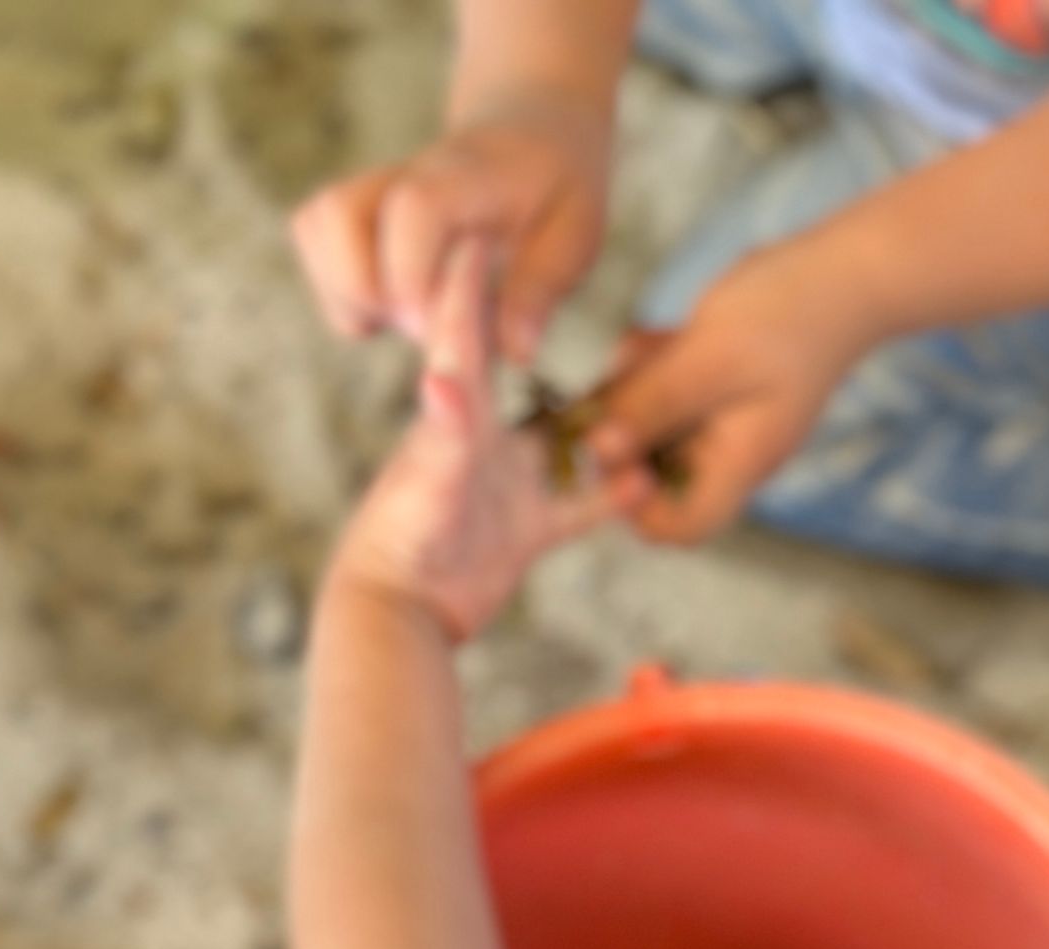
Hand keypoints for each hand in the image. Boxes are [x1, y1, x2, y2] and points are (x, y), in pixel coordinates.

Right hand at [291, 90, 611, 359]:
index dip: (409, 273)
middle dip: (368, 294)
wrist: (530, 133)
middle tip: (426, 327)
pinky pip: (313, 242)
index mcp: (466, 176)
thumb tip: (515, 352)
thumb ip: (541, 288)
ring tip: (407, 319)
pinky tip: (390, 310)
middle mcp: (404, 175)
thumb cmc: (556, 189)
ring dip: (347, 294)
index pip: (413, 209)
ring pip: (315, 229)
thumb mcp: (576, 234)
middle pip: (336, 216)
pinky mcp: (352, 211)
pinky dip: (339, 289)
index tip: (429, 328)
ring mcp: (372, 189)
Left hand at [329, 241, 644, 641]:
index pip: (466, 337)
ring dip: (606, 430)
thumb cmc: (403, 549)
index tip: (484, 230)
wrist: (399, 619)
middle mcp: (484, 445)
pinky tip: (645, 485)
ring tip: (649, 408)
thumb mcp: (428, 486)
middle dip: (560, 349)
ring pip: (567, 446)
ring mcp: (507, 487)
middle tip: (582, 302)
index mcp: (455, 419)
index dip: (473, 285)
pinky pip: (576, 506)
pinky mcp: (524, 532)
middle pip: (533, 386)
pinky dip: (609, 496)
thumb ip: (446, 435)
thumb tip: (445, 378)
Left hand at [591, 241, 877, 542]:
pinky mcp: (720, 390)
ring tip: (639, 349)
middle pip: (658, 478)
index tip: (614, 454)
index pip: (683, 527)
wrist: (847, 271)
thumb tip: (597, 449)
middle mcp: (732, 454)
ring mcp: (726, 422)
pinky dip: (651, 370)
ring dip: (632, 394)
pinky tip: (652, 336)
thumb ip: (653, 403)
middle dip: (626, 433)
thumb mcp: (712, 356)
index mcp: (739, 463)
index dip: (637, 507)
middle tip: (616, 383)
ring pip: (655, 431)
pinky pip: (669, 395)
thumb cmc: (791, 312)